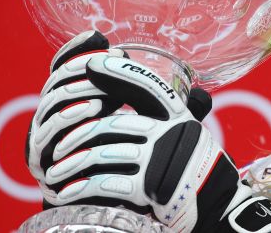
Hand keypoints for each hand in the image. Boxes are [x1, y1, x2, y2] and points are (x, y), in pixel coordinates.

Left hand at [29, 32, 270, 232]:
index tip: (91, 65)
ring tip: (56, 173)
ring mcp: (162, 158)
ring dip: (73, 165)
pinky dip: (82, 188)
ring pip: (103, 153)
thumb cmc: (192, 167)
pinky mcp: (152, 187)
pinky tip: (69, 192)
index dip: (119, 72)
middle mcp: (172, 131)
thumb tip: (135, 84)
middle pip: (111, 124)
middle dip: (77, 135)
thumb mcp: (186, 133)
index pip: (147, 85)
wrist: (214, 206)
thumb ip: (165, 114)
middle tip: (58, 146)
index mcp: (179, 115)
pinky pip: (106, 182)